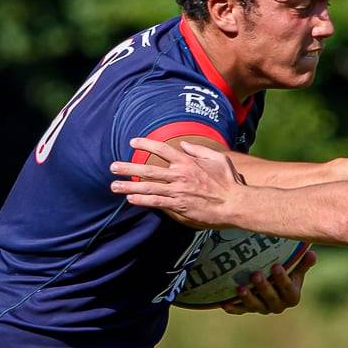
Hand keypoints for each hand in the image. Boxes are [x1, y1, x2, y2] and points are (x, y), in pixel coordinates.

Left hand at [110, 138, 244, 227]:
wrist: (235, 203)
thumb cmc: (228, 181)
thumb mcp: (218, 158)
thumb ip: (199, 150)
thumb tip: (183, 145)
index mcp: (188, 162)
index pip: (162, 149)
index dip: (145, 144)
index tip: (132, 142)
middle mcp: (179, 175)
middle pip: (148, 169)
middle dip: (128, 168)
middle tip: (113, 167)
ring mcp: (178, 191)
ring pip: (148, 187)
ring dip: (129, 186)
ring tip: (114, 186)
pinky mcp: (179, 205)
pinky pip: (157, 202)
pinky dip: (142, 200)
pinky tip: (130, 199)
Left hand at [216, 250, 316, 314]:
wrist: (272, 286)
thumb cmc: (285, 274)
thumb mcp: (295, 269)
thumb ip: (303, 263)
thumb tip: (312, 253)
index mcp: (292, 297)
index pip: (288, 290)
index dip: (283, 280)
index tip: (276, 266)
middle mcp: (278, 306)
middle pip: (271, 299)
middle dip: (264, 288)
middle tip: (256, 274)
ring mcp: (262, 309)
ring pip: (255, 306)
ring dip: (248, 298)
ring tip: (240, 287)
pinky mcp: (248, 309)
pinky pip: (240, 310)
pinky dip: (233, 308)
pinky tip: (224, 304)